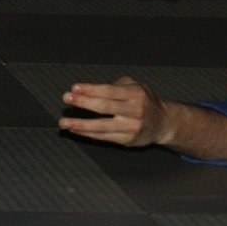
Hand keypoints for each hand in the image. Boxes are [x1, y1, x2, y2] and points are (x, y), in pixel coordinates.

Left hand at [58, 75, 172, 147]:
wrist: (162, 123)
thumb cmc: (144, 101)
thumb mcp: (135, 86)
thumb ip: (116, 85)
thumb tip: (90, 90)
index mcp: (135, 94)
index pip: (109, 91)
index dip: (91, 89)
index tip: (75, 88)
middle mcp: (134, 111)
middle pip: (104, 107)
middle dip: (83, 103)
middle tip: (67, 99)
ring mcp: (130, 127)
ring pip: (101, 126)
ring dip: (80, 124)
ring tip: (64, 122)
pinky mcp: (126, 140)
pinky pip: (103, 137)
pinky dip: (87, 134)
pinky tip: (75, 130)